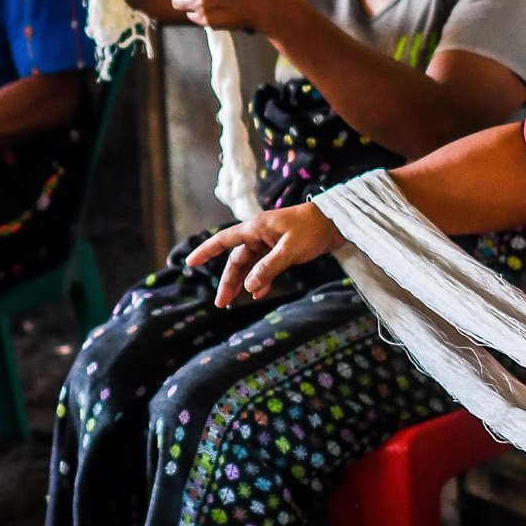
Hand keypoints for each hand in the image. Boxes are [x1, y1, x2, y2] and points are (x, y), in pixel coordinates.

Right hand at [185, 202, 342, 305]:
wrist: (336, 221)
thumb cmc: (312, 229)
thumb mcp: (290, 250)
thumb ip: (268, 268)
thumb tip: (248, 287)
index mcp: (255, 228)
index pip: (224, 240)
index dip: (206, 251)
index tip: (189, 263)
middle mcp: (258, 234)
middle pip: (236, 259)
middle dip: (227, 281)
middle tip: (220, 303)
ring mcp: (269, 242)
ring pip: (250, 265)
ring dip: (242, 283)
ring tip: (232, 303)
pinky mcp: (280, 249)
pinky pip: (264, 267)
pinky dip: (260, 280)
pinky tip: (258, 293)